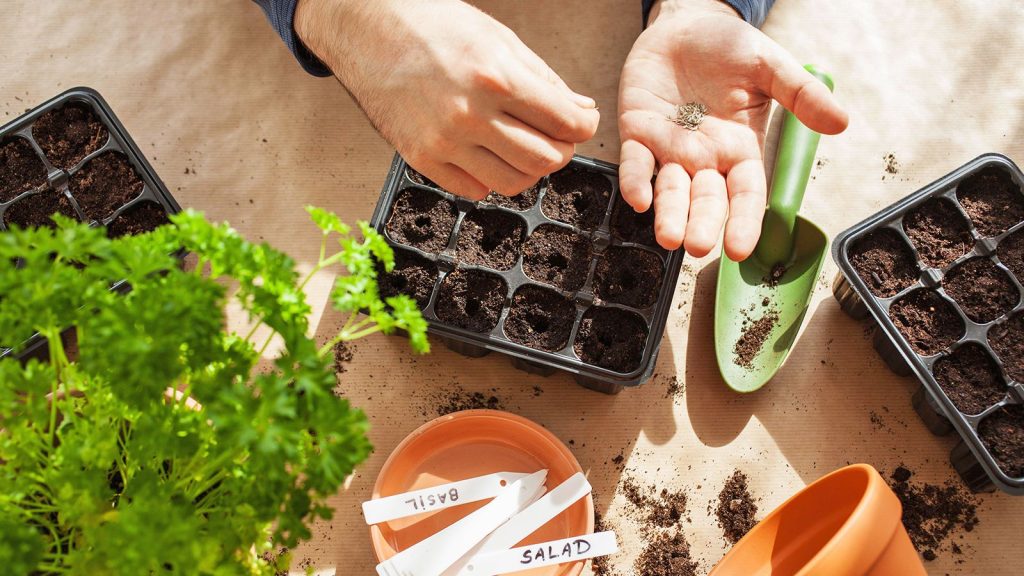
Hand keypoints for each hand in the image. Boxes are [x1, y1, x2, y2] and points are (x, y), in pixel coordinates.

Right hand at [295, 0, 599, 199]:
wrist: (368, 27)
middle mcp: (471, 114)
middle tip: (554, 138)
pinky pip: (474, 189)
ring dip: (527, 169)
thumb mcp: (498, 39)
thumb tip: (579, 110)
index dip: (583, 126)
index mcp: (497, 78)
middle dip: (560, 150)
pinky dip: (489, 177)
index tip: (580, 123)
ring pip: (513, 183)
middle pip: (545, 160)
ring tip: (521, 148)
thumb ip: (543, 79)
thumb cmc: (432, 25)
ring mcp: (444, 142)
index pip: (567, 124)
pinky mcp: (421, 158)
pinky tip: (486, 153)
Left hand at [617, 0, 847, 257]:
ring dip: (668, 215)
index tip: (741, 249)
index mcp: (739, 149)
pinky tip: (637, 199)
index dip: (743, 221)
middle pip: (705, 200)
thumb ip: (801, 95)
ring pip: (669, 190)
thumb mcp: (771, 67)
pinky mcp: (638, 133)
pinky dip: (635, 181)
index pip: (745, 194)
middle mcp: (704, 157)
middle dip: (702, 225)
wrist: (686, 23)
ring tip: (669, 238)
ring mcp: (669, 148)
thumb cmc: (729, 47)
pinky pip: (635, 163)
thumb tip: (840, 123)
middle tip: (698, 247)